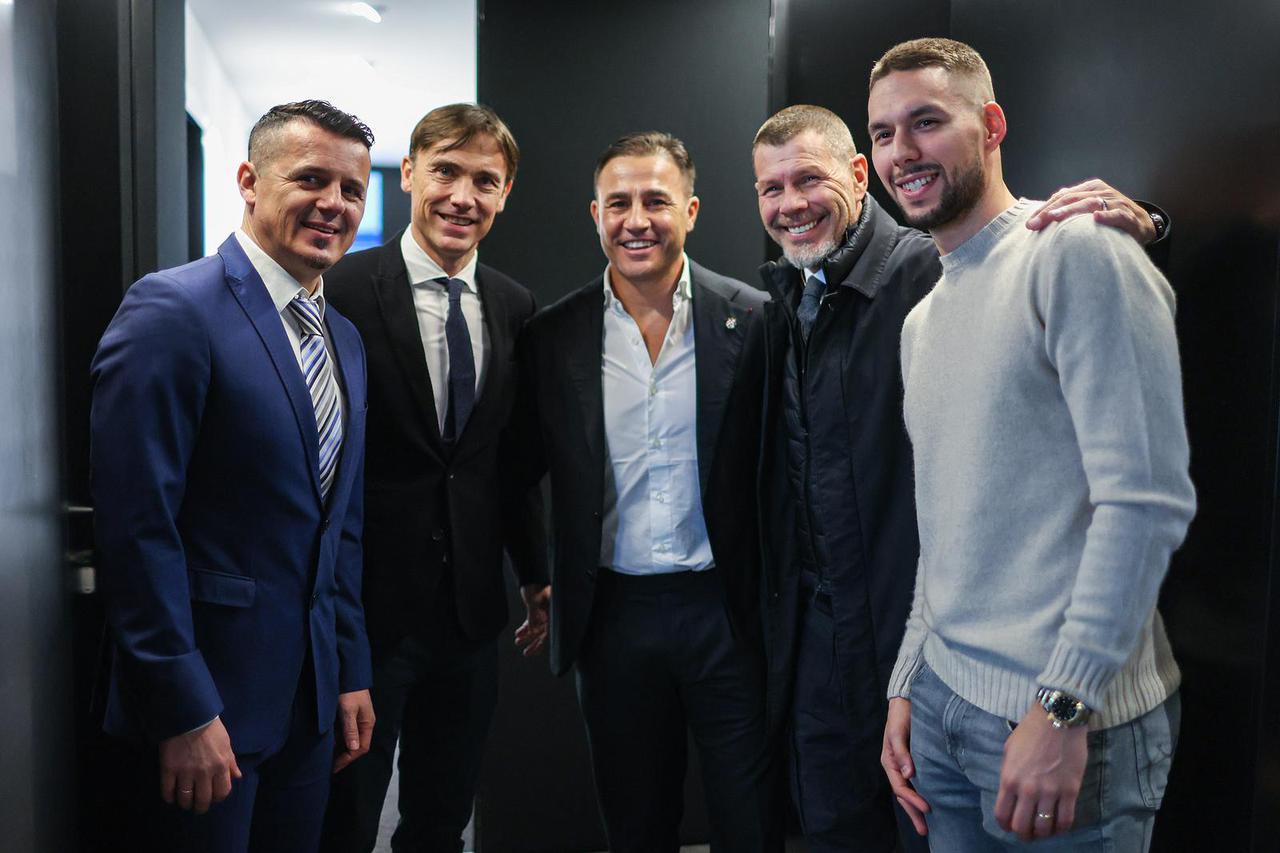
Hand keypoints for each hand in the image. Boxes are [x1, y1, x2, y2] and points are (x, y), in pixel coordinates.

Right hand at [158, 716, 240, 813]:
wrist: (189, 716)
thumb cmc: (211, 729)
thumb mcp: (226, 744)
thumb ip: (231, 762)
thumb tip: (237, 777)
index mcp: (221, 766)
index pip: (222, 792)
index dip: (217, 798)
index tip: (212, 798)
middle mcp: (205, 772)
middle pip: (203, 799)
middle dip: (201, 807)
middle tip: (197, 806)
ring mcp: (186, 772)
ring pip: (185, 798)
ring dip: (185, 803)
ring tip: (184, 802)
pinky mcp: (169, 769)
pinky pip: (167, 791)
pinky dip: (169, 797)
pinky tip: (170, 797)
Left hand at [332, 689, 374, 772]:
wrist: (348, 674)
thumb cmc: (349, 692)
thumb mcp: (348, 711)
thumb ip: (350, 729)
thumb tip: (353, 748)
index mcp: (367, 723)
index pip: (361, 747)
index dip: (348, 758)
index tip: (335, 766)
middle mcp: (363, 723)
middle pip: (355, 745)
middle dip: (343, 756)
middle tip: (329, 765)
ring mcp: (356, 720)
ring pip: (349, 739)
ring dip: (339, 748)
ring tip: (326, 756)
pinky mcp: (349, 715)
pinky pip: (344, 732)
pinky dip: (336, 739)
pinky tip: (327, 743)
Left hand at [514, 583, 549, 656]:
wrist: (532, 575)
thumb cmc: (536, 586)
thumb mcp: (534, 602)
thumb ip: (534, 616)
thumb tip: (532, 631)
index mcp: (554, 613)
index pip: (549, 633)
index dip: (541, 644)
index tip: (532, 652)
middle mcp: (551, 615)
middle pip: (544, 634)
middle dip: (534, 644)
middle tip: (525, 653)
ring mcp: (544, 612)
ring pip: (537, 628)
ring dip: (527, 636)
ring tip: (517, 642)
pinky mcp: (537, 609)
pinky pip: (532, 622)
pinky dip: (525, 628)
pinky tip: (518, 633)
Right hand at [881, 697, 929, 835]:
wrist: (906, 701)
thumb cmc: (901, 716)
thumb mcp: (898, 732)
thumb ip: (902, 753)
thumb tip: (909, 774)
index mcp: (889, 761)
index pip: (901, 787)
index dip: (913, 800)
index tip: (928, 809)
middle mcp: (895, 766)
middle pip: (903, 795)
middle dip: (913, 813)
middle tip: (925, 830)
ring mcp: (903, 765)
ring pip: (909, 791)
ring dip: (915, 808)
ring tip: (926, 824)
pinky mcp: (913, 761)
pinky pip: (915, 783)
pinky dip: (920, 795)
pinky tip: (928, 801)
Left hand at [994, 703, 1087, 840]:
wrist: (1057, 719)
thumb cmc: (1030, 732)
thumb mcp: (1009, 751)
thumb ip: (1008, 775)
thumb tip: (1011, 795)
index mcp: (1009, 779)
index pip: (1002, 815)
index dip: (1005, 825)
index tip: (1009, 826)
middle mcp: (1028, 789)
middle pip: (1022, 826)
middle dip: (1023, 834)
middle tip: (1027, 833)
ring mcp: (1050, 791)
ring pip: (1044, 827)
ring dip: (1042, 834)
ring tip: (1043, 831)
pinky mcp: (1070, 791)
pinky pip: (1066, 820)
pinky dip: (1061, 828)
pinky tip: (1058, 825)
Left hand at [1025, 179, 1156, 243]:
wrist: (1142, 224)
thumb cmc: (1110, 216)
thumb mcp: (1089, 207)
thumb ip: (1072, 204)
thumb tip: (1049, 204)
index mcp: (1091, 188)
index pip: (1062, 196)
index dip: (1045, 208)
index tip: (1029, 223)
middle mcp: (1102, 192)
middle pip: (1072, 199)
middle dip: (1051, 211)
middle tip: (1034, 224)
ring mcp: (1116, 202)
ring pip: (1090, 204)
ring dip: (1071, 211)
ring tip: (1054, 218)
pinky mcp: (1128, 215)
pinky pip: (1117, 214)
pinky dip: (1107, 216)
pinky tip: (1096, 218)